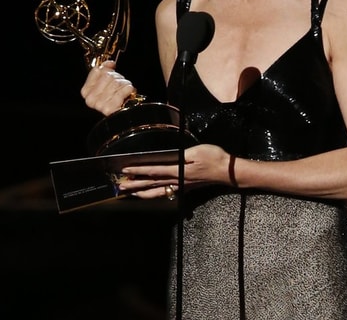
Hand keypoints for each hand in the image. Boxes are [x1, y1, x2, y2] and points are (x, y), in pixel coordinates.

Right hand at [80, 60, 135, 114]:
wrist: (123, 114)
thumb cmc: (114, 98)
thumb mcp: (106, 82)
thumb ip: (104, 71)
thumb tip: (109, 63)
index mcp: (86, 92)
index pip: (96, 71)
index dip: (107, 69)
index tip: (112, 70)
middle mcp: (90, 99)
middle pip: (107, 76)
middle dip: (117, 78)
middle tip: (120, 84)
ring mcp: (99, 105)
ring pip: (115, 82)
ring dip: (124, 84)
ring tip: (124, 89)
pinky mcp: (109, 109)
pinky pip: (122, 90)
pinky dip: (128, 89)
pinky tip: (128, 93)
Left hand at [117, 144, 233, 198]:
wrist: (227, 171)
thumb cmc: (213, 158)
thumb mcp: (196, 151)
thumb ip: (181, 155)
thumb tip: (167, 157)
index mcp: (178, 170)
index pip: (154, 171)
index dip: (139, 171)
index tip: (125, 170)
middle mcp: (177, 180)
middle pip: (152, 183)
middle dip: (135, 184)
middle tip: (120, 186)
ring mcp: (181, 186)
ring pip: (157, 191)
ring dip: (142, 192)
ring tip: (130, 193)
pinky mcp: (185, 187)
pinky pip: (166, 192)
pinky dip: (155, 194)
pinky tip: (150, 195)